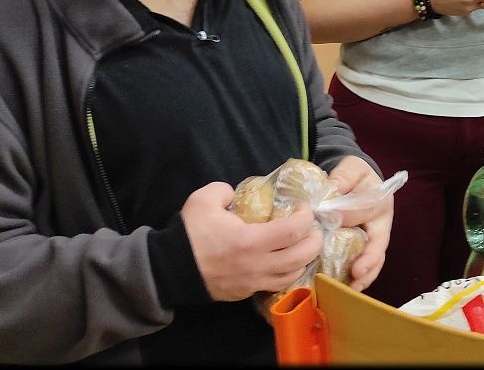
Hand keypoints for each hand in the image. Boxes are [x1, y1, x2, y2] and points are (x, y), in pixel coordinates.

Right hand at [183, 182, 322, 301]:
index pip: (294, 230)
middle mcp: (258, 265)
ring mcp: (254, 282)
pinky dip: (288, 273)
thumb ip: (224, 190)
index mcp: (251, 241)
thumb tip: (235, 194)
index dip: (305, 217)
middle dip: (314, 240)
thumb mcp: (204, 200)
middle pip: (302, 256)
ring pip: (293, 274)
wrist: (169, 269)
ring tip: (303, 244)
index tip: (303, 207)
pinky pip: (277, 285)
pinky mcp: (247, 293)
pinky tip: (286, 261)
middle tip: (312, 228)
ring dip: (304, 258)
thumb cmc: (189, 234)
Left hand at [326, 155, 393, 290]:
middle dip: (369, 262)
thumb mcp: (352, 168)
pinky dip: (354, 279)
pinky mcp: (361, 251)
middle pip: (379, 247)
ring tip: (351, 289)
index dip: (354, 216)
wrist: (356, 182)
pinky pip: (361, 267)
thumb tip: (333, 190)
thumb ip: (344, 176)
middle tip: (356, 274)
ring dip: (363, 277)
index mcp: (380, 204)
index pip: (369, 211)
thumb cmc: (355, 175)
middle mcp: (379, 226)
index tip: (337, 219)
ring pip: (373, 262)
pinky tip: (341, 289)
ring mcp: (372, 241)